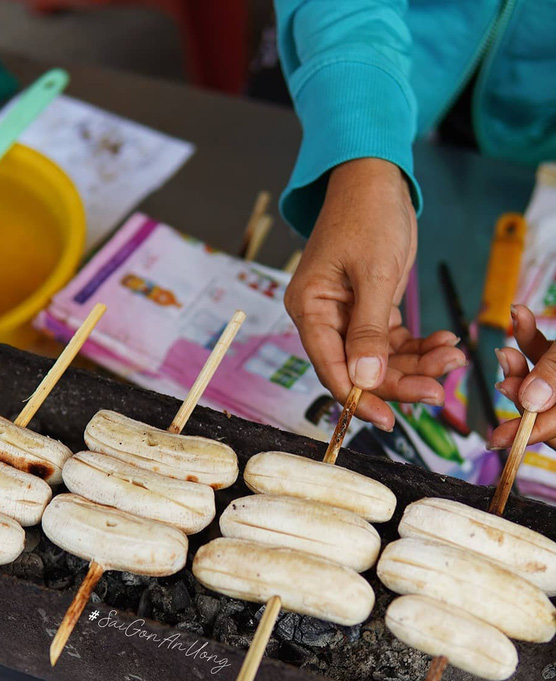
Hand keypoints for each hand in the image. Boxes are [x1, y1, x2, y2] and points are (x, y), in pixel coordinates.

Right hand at [284, 158, 465, 429]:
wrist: (375, 177)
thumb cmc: (367, 215)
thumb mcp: (374, 272)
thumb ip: (369, 330)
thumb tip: (364, 381)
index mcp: (310, 308)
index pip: (330, 367)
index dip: (359, 397)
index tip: (390, 420)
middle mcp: (324, 317)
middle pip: (360, 368)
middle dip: (399, 380)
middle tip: (439, 391)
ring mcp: (346, 315)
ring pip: (380, 358)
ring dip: (416, 363)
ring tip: (451, 356)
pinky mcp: (369, 309)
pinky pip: (393, 340)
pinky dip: (418, 344)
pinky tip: (444, 340)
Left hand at [490, 304, 555, 449]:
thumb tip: (529, 402)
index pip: (554, 429)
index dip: (526, 435)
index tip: (495, 441)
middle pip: (542, 407)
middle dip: (519, 394)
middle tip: (502, 384)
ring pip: (537, 379)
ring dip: (519, 364)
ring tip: (505, 351)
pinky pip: (541, 350)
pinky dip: (528, 334)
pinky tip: (517, 312)